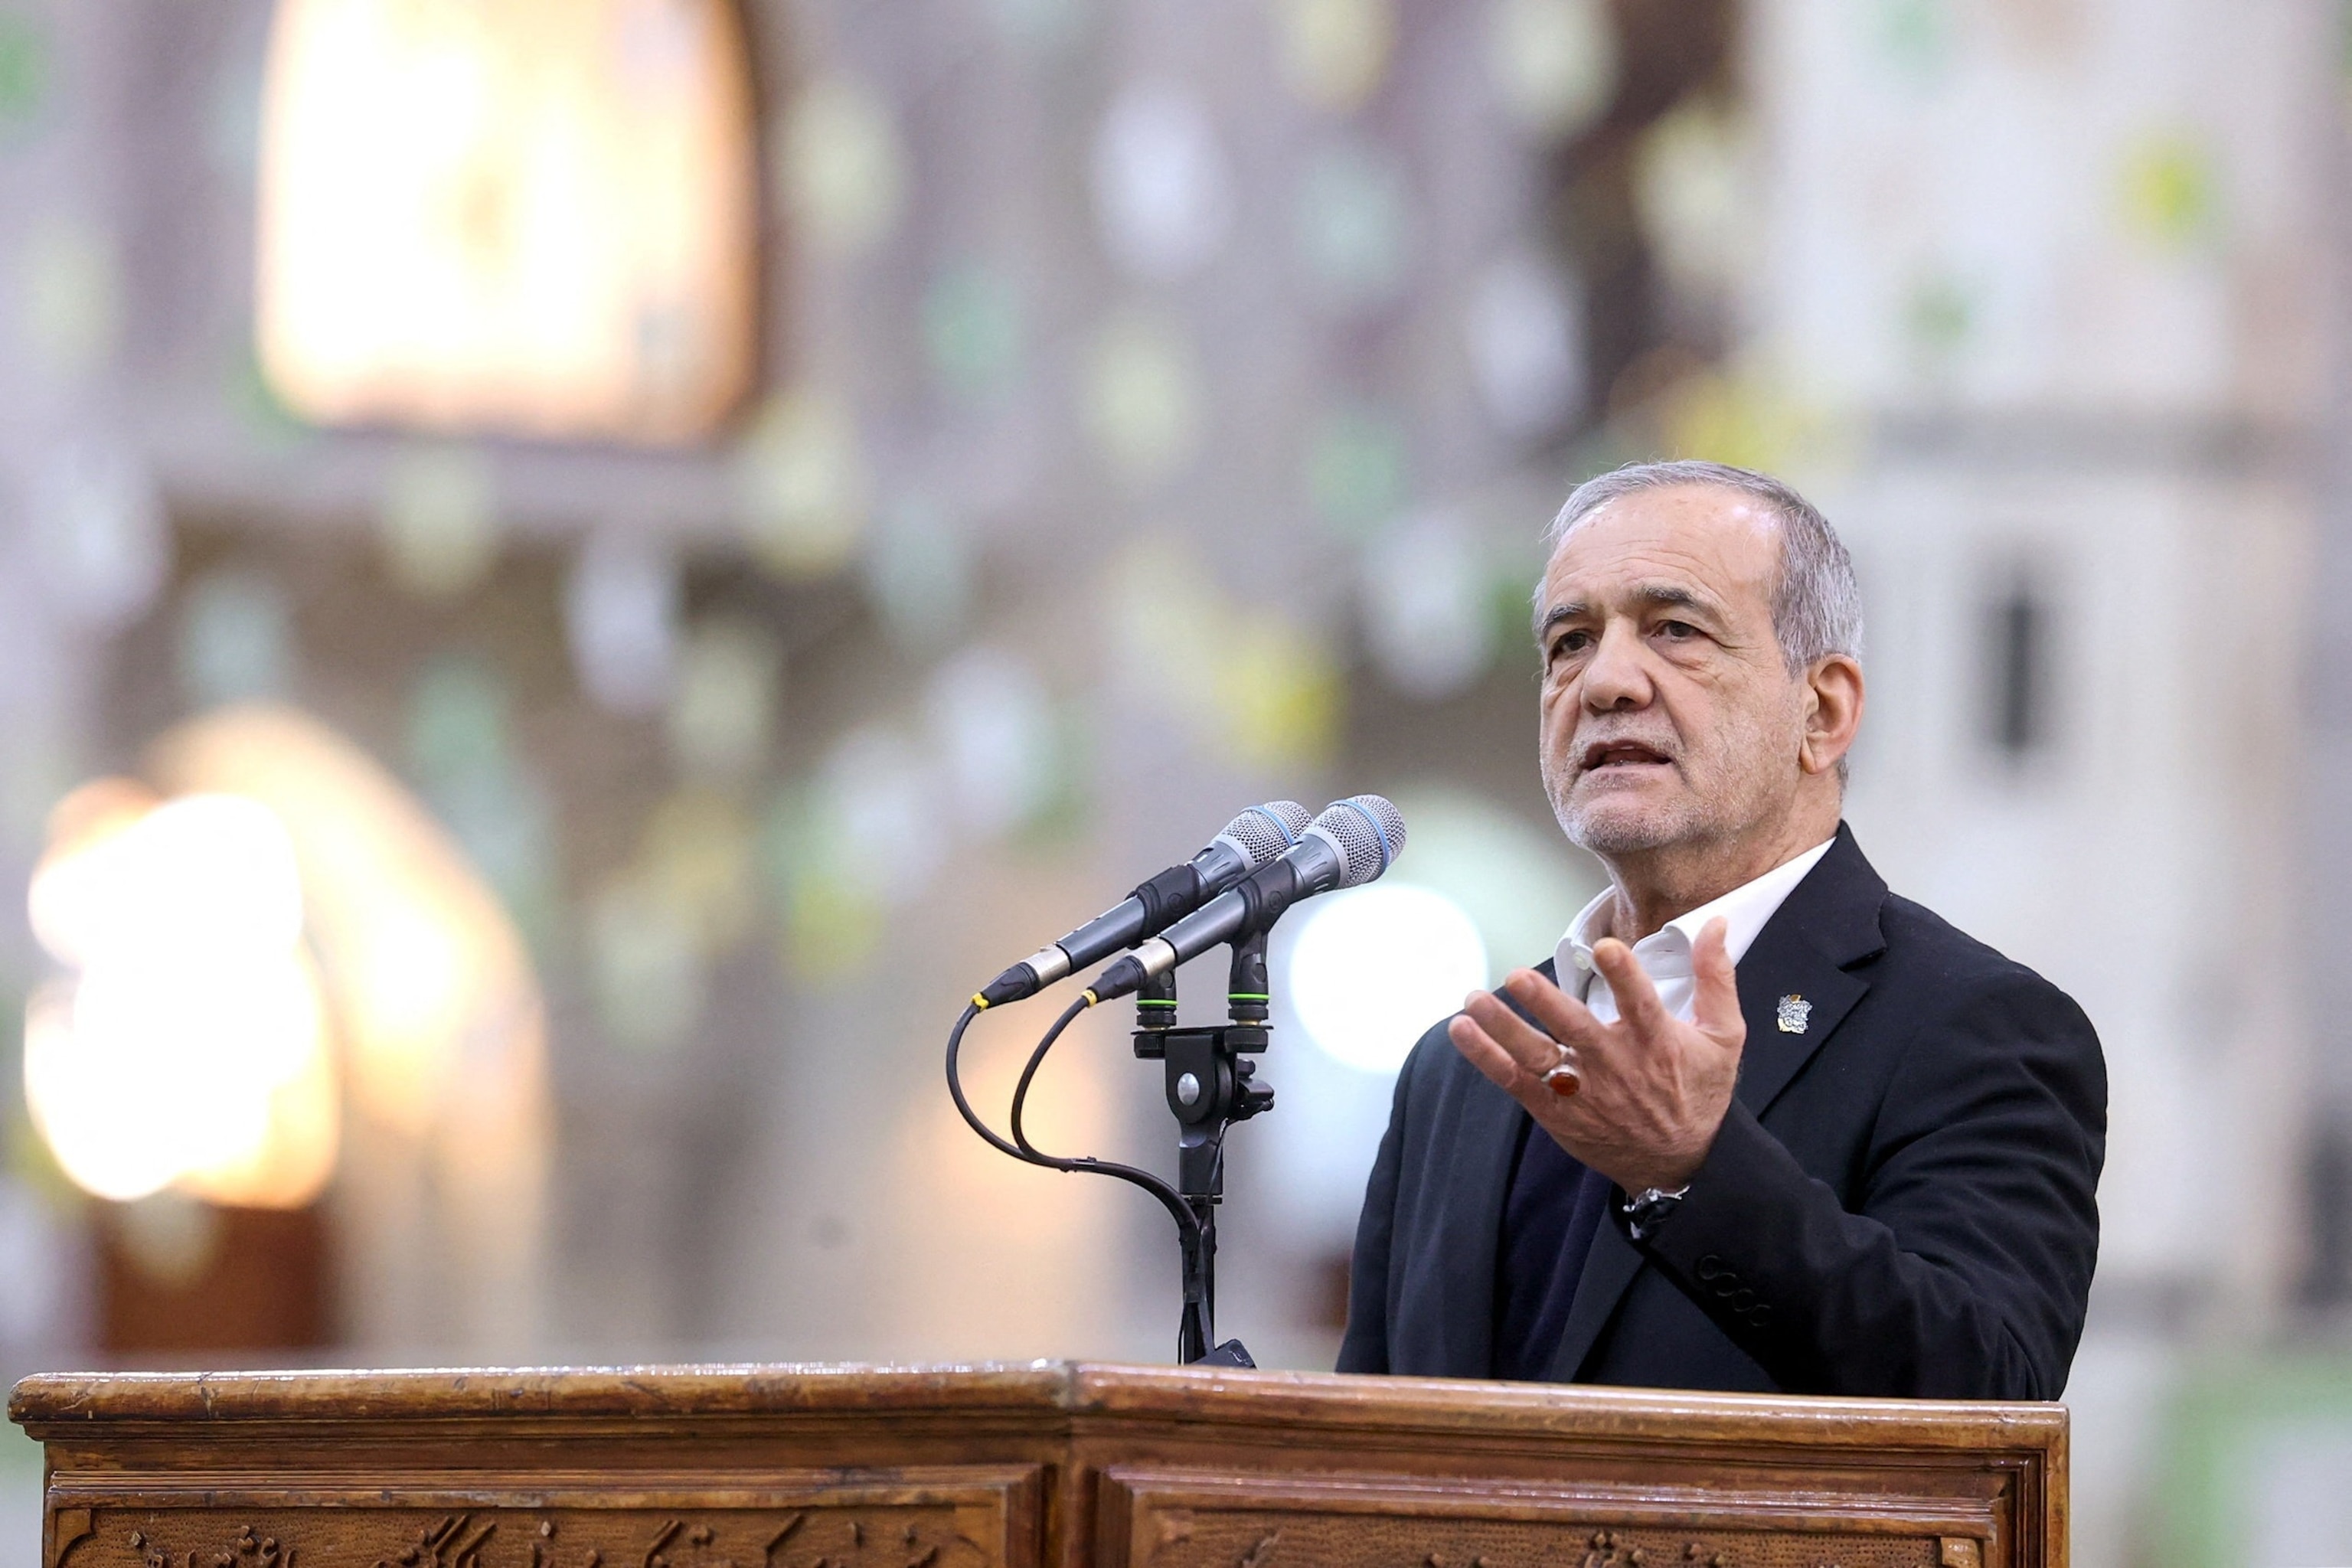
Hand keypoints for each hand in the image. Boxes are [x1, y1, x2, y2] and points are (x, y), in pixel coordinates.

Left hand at [1447, 918, 1744, 1193]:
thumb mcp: (1724, 1036)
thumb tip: (1716, 925)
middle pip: (1576, 1030)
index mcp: (1657, 1042)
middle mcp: (1616, 1066)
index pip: (1641, 1004)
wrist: (1680, 1163)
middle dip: (1545, 1003)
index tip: (1605, 947)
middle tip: (1517, 977)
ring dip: (1502, 1028)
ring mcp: (1583, 1091)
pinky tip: (1462, 1030)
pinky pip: (1515, 1082)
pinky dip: (1487, 1057)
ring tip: (1474, 999)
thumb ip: (1716, 978)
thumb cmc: (1699, 1093)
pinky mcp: (1557, 1111)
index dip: (1624, 975)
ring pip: (1537, 1056)